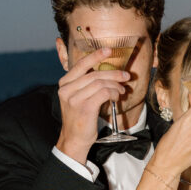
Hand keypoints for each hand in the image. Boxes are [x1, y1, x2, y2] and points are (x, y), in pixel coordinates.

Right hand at [56, 47, 129, 162]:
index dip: (95, 55)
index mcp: (64, 84)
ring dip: (115, 85)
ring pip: (101, 83)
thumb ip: (85, 84)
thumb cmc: (79, 118)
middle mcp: (67, 89)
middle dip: (113, 74)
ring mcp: (74, 98)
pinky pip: (104, 93)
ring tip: (122, 91)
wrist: (74, 139)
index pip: (81, 64)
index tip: (108, 50)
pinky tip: (116, 98)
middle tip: (125, 76)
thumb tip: (107, 73)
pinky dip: (113, 93)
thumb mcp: (77, 97)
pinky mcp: (85, 107)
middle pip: (95, 74)